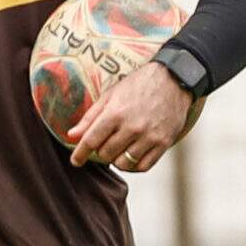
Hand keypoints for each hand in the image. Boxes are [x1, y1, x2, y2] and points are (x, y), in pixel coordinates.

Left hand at [66, 61, 196, 172]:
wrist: (174, 79)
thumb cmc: (138, 86)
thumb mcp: (111, 95)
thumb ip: (91, 117)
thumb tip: (72, 136)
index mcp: (116, 113)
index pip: (91, 141)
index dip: (80, 154)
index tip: (76, 161)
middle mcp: (132, 127)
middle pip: (106, 154)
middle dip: (101, 151)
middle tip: (106, 143)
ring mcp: (149, 136)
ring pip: (123, 163)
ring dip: (117, 159)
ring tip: (119, 149)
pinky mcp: (164, 143)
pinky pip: (143, 166)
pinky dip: (134, 165)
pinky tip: (132, 155)